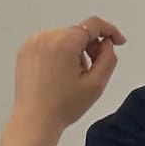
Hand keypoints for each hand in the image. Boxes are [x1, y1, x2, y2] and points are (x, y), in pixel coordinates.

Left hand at [0, 17, 126, 145]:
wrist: (35, 120)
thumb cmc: (65, 107)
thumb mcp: (96, 85)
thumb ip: (108, 59)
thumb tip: (107, 43)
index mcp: (65, 42)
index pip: (93, 25)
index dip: (110, 31)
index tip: (119, 42)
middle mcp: (47, 35)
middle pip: (77, 33)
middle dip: (89, 48)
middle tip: (92, 71)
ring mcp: (33, 42)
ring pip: (63, 39)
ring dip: (73, 52)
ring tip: (72, 77)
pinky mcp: (25, 50)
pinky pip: (49, 45)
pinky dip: (58, 55)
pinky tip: (59, 75)